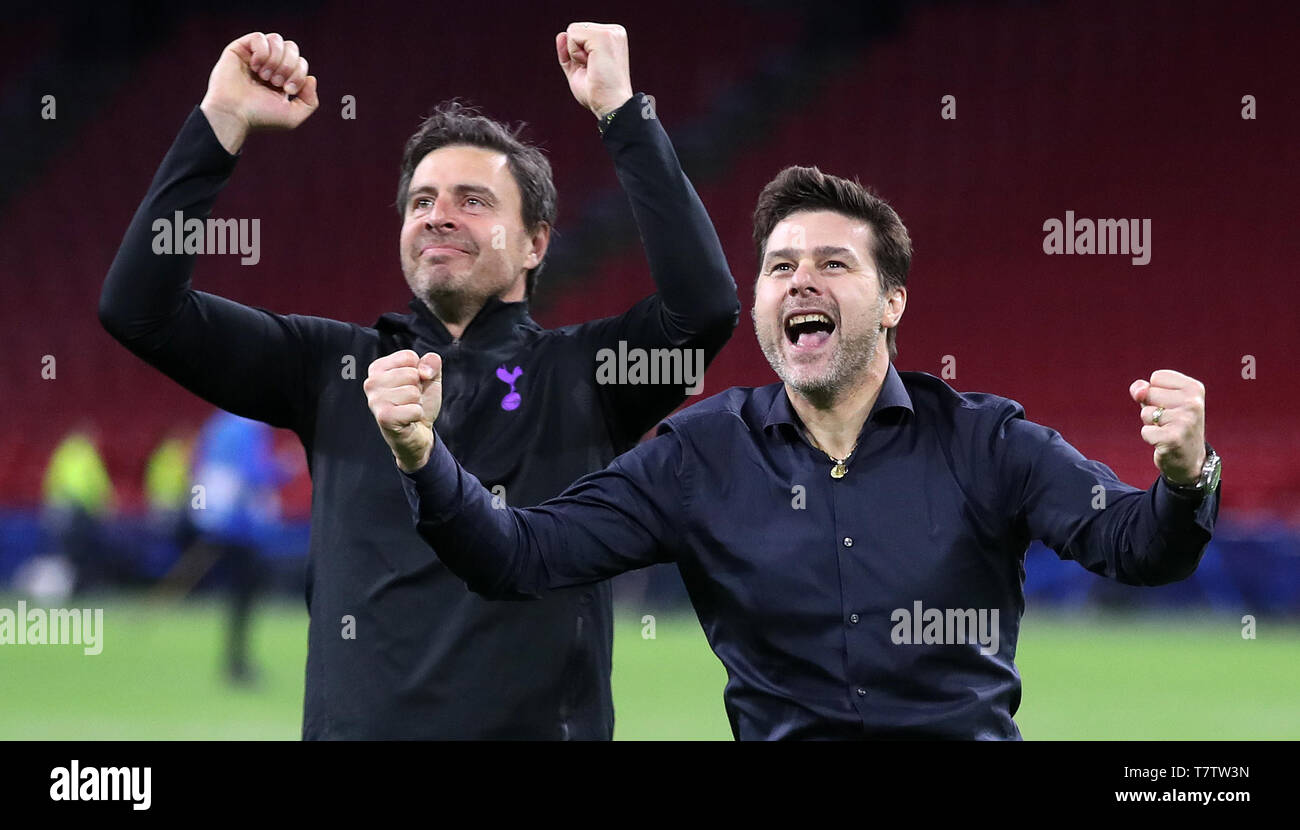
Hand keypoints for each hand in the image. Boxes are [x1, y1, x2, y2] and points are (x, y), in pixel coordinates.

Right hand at [199, 32, 318, 153]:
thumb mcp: (293, 116)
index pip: (301, 62)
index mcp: (282, 77)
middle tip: (276, 82)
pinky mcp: (239, 49)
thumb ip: (310, 101)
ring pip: (277, 39)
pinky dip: (262, 52)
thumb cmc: (260, 118)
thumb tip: (311, 77)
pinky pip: (259, 37)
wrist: (234, 115)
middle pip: (292, 47)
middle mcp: (269, 64)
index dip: (299, 73)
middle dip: (289, 65)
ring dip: (275, 59)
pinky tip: (255, 67)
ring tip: (265, 76)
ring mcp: (254, 55)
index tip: (287, 89)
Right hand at [365, 350, 442, 472]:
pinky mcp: (383, 417)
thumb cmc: (418, 401)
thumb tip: (424, 371)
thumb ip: (431, 362)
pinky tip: (407, 420)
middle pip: (411, 374)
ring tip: (407, 409)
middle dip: (418, 389)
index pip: (409, 357)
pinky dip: (417, 415)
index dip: (419, 372)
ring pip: (413, 392)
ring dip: (417, 403)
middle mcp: (371, 382)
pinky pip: (414, 409)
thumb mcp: (430, 376)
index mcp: (378, 368)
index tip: (411, 384)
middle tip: (409, 400)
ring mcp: (375, 400)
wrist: (418, 432)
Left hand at [556, 22, 633, 118]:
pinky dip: (575, 53)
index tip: (593, 69)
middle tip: (593, 69)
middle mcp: (614, 32)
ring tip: (593, 67)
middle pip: (575, 30)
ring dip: (575, 53)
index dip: (577, 53)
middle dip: (576, 52)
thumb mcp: (578, 69)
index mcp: (611, 38)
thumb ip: (568, 52)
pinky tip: (591, 64)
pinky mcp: (604, 36)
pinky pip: (573, 35)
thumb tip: (561, 35)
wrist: (610, 106)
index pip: (580, 33)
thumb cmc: (597, 93)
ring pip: (573, 31)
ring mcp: (611, 32)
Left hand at [1129, 370, 1206, 484]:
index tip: (1171, 405)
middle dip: (1152, 408)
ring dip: (1151, 423)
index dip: (1156, 392)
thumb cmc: (1172, 423)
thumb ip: (1145, 388)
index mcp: (1194, 388)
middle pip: (1148, 393)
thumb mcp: (1161, 400)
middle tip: (1169, 421)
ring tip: (1168, 430)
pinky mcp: (1174, 438)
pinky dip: (1150, 437)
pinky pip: (1145, 431)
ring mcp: (1185, 420)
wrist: (1190, 459)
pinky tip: (1165, 442)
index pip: (1157, 377)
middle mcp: (1193, 402)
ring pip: (1145, 412)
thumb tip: (1138, 390)